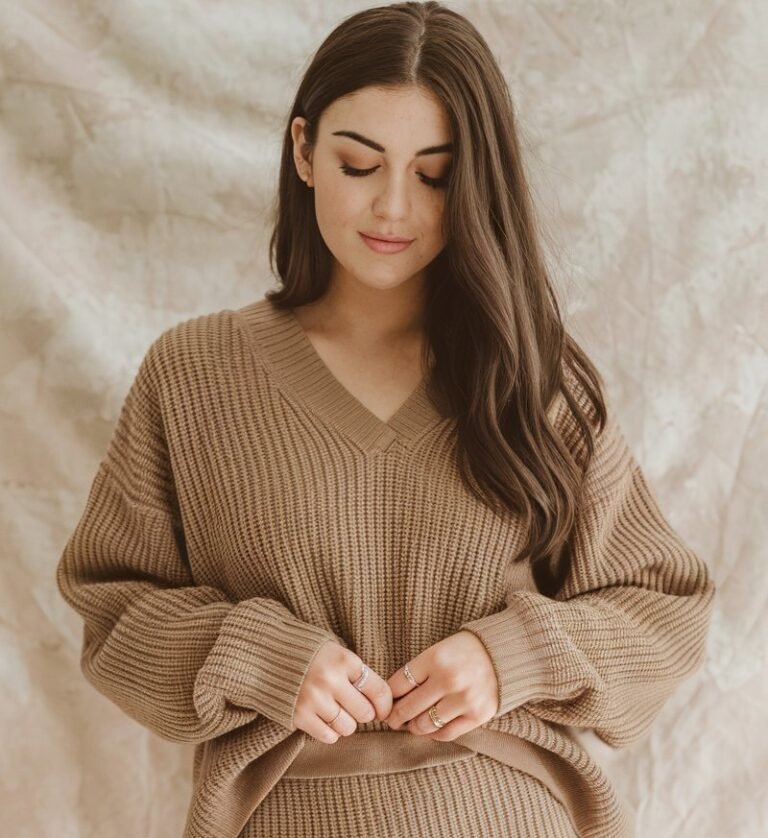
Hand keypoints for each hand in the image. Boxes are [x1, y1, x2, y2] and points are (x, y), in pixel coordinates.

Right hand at [294, 639, 393, 743]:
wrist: (267, 653)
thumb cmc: (308, 652)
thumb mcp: (335, 651)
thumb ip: (355, 672)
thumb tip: (380, 702)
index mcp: (344, 659)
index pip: (378, 690)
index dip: (385, 705)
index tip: (383, 710)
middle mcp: (331, 680)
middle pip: (365, 713)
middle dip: (363, 713)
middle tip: (354, 707)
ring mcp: (314, 699)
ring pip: (348, 727)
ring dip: (346, 723)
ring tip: (336, 710)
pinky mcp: (299, 715)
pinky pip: (328, 736)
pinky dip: (330, 731)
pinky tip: (323, 718)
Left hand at [382, 631, 498, 740]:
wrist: (504, 653)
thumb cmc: (464, 652)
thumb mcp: (438, 651)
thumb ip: (418, 672)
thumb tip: (391, 699)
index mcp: (435, 658)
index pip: (398, 684)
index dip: (387, 697)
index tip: (384, 703)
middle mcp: (449, 679)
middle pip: (408, 708)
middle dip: (395, 717)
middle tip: (392, 719)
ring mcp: (465, 699)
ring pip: (424, 725)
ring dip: (413, 727)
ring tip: (411, 724)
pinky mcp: (478, 715)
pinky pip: (446, 734)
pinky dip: (434, 734)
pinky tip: (431, 728)